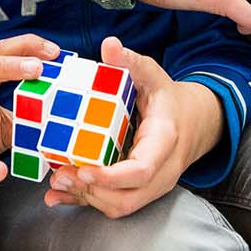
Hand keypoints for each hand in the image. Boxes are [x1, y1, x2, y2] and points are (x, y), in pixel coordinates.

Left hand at [43, 37, 222, 218]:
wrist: (192, 123)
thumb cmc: (168, 99)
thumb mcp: (153, 76)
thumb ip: (131, 63)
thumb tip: (109, 45)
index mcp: (164, 142)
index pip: (142, 170)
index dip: (112, 176)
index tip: (84, 170)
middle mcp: (162, 171)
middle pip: (128, 197)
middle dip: (92, 191)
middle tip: (60, 174)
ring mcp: (152, 186)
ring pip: (120, 206)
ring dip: (86, 198)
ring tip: (57, 180)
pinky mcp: (139, 191)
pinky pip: (114, 205)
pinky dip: (85, 202)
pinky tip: (58, 196)